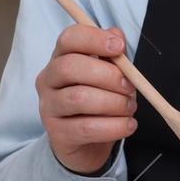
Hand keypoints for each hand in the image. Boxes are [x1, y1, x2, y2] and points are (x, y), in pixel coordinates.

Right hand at [35, 23, 137, 174]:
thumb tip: (117, 35)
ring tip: (130, 108)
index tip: (120, 47)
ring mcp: (48, 107)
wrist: (88, 145)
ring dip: (113, 102)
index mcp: (61, 57)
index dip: (94, 38)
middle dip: (107, 75)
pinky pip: (86, 128)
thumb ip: (113, 54)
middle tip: (131, 86)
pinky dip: (113, 126)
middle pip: (70, 67)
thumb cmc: (100, 101)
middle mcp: (48, 79)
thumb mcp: (110, 74)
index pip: (68, 38)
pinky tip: (127, 125)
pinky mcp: (57, 133)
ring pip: (79, 98)